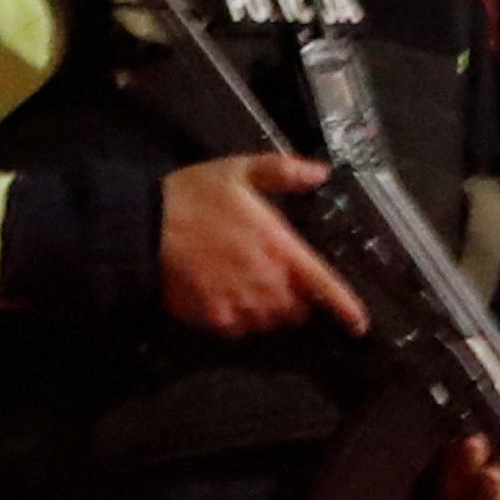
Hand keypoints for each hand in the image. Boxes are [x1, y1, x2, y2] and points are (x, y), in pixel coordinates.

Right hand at [157, 152, 367, 338]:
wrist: (140, 226)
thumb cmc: (192, 196)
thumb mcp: (239, 171)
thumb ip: (284, 172)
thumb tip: (321, 173)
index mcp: (280, 249)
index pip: (325, 285)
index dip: (346, 308)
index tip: (359, 325)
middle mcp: (267, 283)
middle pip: (296, 309)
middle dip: (290, 297)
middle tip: (268, 274)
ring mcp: (240, 305)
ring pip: (268, 321)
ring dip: (264, 309)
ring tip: (241, 283)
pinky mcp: (213, 319)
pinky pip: (237, 329)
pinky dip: (235, 318)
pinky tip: (219, 294)